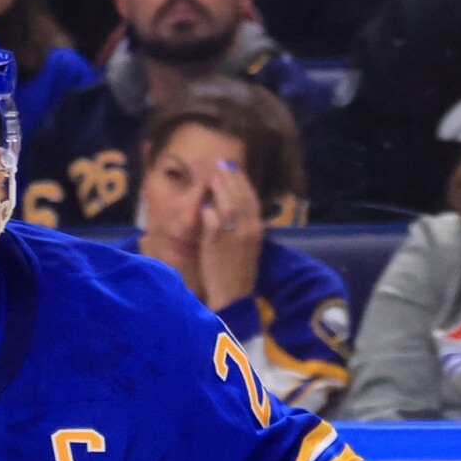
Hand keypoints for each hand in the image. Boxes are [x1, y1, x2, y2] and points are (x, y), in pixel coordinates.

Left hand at [194, 159, 263, 309]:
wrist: (233, 297)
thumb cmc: (238, 276)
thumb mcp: (248, 250)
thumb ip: (243, 230)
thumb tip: (232, 212)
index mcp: (258, 230)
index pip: (252, 199)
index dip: (243, 182)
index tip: (235, 169)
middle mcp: (248, 228)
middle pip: (240, 195)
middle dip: (231, 177)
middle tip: (221, 163)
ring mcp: (233, 232)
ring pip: (227, 201)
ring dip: (219, 185)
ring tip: (212, 173)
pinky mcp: (216, 238)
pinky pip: (211, 215)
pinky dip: (207, 207)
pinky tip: (202, 201)